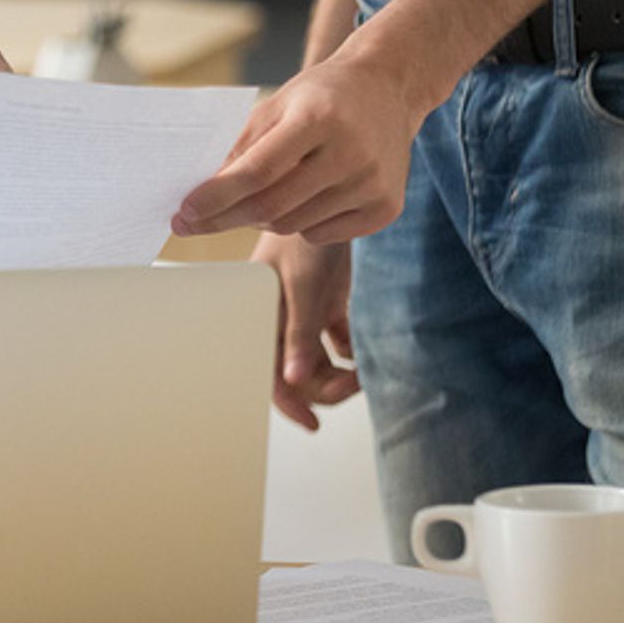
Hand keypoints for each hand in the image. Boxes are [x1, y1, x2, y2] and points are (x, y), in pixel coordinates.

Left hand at [172, 44, 424, 243]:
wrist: (387, 88)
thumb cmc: (322, 96)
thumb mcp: (276, 105)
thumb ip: (241, 147)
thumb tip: (201, 194)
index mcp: (318, 118)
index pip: (257, 172)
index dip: (216, 197)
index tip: (183, 213)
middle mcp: (351, 152)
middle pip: (272, 206)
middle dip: (226, 217)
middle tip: (196, 220)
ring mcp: (373, 183)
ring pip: (293, 225)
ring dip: (263, 217)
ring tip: (262, 193)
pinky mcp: (387, 208)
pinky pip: (321, 234)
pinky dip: (300, 223)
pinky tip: (305, 196)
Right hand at [256, 231, 359, 430]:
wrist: (326, 198)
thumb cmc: (303, 240)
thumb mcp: (303, 289)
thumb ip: (300, 335)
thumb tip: (295, 381)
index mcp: (261, 319)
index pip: (268, 371)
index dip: (287, 402)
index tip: (312, 424)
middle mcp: (279, 320)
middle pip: (298, 373)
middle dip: (325, 386)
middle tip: (355, 383)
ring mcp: (302, 313)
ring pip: (318, 362)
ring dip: (340, 373)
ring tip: (362, 372)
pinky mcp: (324, 303)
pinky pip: (335, 341)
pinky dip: (349, 352)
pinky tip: (360, 354)